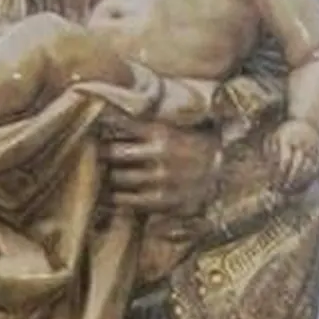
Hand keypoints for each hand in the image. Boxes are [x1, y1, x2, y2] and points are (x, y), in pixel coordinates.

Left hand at [98, 113, 219, 215]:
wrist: (225, 171)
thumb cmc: (193, 145)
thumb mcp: (173, 127)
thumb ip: (144, 125)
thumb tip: (108, 117)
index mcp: (161, 132)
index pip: (120, 125)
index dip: (103, 127)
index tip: (94, 128)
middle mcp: (159, 155)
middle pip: (113, 153)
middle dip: (101, 154)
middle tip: (94, 154)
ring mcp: (161, 179)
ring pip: (117, 179)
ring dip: (106, 177)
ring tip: (101, 175)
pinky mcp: (163, 201)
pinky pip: (129, 201)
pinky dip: (116, 198)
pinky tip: (111, 196)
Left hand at [272, 119, 318, 191]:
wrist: (308, 123)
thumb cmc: (286, 132)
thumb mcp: (274, 136)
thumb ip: (268, 150)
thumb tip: (263, 166)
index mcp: (287, 139)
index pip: (284, 160)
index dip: (279, 173)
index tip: (274, 182)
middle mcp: (301, 145)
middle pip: (297, 166)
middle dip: (289, 179)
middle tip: (282, 189)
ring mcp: (312, 150)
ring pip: (307, 169)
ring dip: (298, 181)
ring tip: (290, 189)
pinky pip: (315, 169)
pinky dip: (308, 179)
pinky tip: (301, 185)